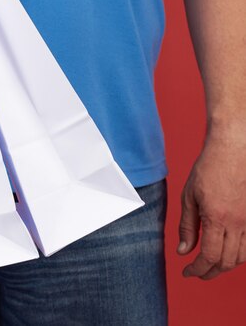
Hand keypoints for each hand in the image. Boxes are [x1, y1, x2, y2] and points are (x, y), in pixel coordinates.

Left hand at [178, 126, 245, 279]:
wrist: (233, 150)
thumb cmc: (209, 169)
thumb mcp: (189, 196)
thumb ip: (187, 225)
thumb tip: (183, 251)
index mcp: (217, 218)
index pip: (210, 256)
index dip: (198, 269)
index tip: (187, 273)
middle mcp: (238, 223)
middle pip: (227, 261)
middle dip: (210, 272)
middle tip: (196, 273)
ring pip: (242, 257)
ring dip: (225, 265)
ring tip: (210, 265)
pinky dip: (240, 255)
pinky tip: (227, 253)